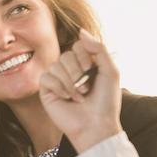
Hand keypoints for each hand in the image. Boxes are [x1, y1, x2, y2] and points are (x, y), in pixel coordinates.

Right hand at [38, 30, 123, 152]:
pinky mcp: (46, 91)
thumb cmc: (106, 102)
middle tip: (86, 88)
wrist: (96, 125)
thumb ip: (99, 48)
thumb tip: (80, 31)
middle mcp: (69, 70)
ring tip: (78, 96)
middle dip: (76, 71)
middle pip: (64, 55)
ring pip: (55, 66)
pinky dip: (59, 87)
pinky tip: (66, 98)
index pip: (77, 46)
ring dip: (69, 82)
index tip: (90, 70)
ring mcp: (57, 80)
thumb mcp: (110, 71)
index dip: (83, 56)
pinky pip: (46, 77)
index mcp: (84, 64)